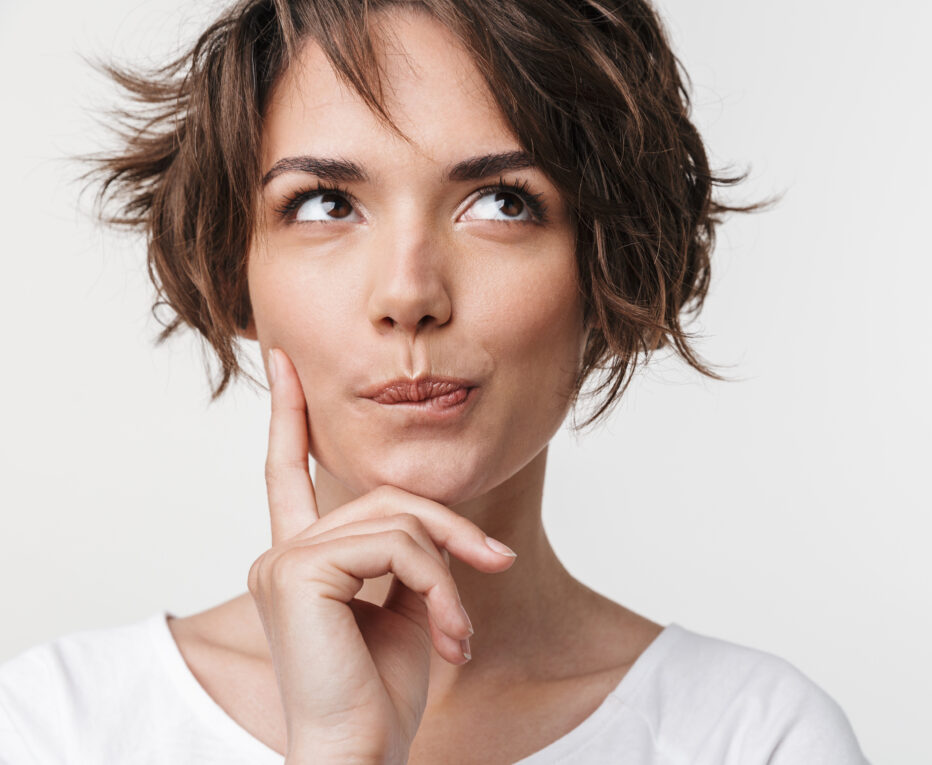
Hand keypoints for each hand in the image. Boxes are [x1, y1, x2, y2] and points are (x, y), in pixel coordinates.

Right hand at [247, 347, 517, 763]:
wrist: (360, 755)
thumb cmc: (381, 697)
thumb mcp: (407, 609)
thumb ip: (407, 555)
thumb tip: (444, 526)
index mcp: (300, 560)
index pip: (288, 472)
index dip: (289, 414)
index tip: (284, 359)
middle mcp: (280, 554)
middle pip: (383, 496)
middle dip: (450, 528)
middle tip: (498, 562)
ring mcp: (282, 561)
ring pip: (398, 520)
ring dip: (451, 572)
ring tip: (461, 632)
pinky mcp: (297, 574)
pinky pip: (397, 547)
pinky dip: (440, 586)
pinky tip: (450, 635)